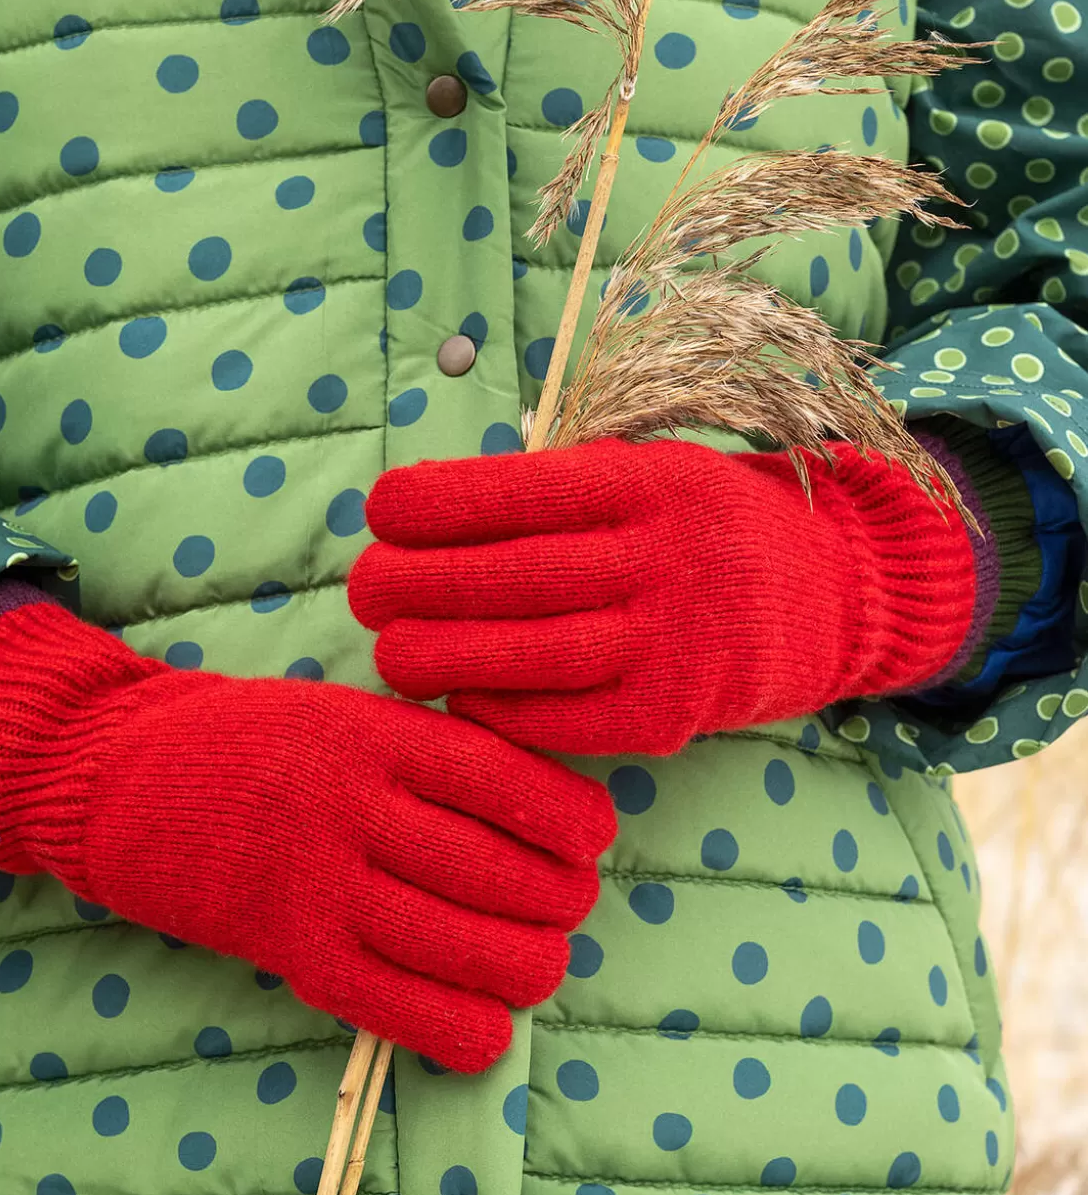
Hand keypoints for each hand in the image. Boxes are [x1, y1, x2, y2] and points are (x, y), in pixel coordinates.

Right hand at [0, 600, 615, 1070]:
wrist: (123, 780)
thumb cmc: (256, 744)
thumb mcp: (350, 713)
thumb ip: (436, 756)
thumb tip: (551, 816)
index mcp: (381, 736)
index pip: (515, 786)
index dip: (577, 826)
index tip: (590, 841)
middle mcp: (357, 809)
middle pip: (510, 879)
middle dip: (562, 906)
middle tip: (560, 907)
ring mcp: (323, 886)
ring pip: (474, 953)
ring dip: (529, 970)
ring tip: (528, 961)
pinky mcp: (293, 954)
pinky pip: (406, 1011)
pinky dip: (467, 1031)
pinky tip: (485, 1025)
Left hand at [349, 436, 975, 755]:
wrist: (830, 597)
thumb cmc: (705, 528)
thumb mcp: (652, 475)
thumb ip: (561, 493)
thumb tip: (429, 513)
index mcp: (654, 485)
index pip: (527, 493)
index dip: (441, 504)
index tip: (379, 511)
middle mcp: (668, 560)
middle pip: (519, 576)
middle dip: (421, 584)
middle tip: (363, 590)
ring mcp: (675, 642)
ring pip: (535, 654)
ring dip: (446, 657)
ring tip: (388, 653)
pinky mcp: (673, 715)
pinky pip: (567, 719)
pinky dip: (502, 711)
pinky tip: (456, 700)